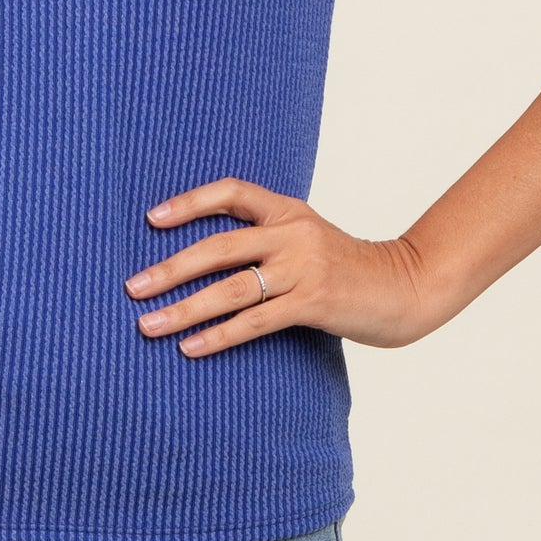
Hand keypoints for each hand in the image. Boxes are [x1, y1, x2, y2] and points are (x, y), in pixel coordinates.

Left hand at [126, 177, 434, 354]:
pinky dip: (219, 335)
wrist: (407, 287)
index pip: (232, 191)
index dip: (190, 203)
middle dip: (170, 267)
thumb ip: (268, 239)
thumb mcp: (308, 239)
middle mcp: (293, 232)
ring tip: (149, 325)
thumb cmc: (348, 269)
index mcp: (288, 210)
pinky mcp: (314, 302)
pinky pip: (255, 321)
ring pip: (232, 288)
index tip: (151, 219)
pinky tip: (191, 348)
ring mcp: (304, 268)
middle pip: (220, 245)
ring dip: (185, 308)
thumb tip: (209, 256)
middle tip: (132, 286)